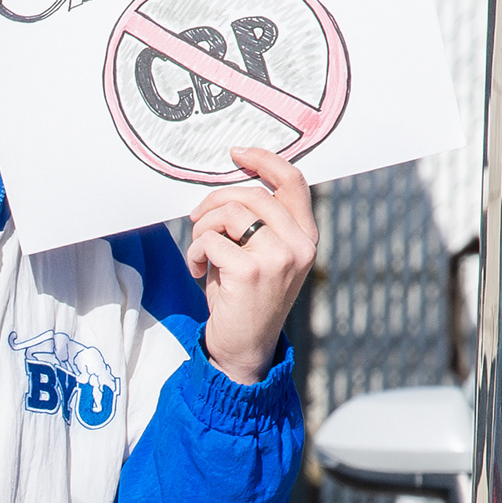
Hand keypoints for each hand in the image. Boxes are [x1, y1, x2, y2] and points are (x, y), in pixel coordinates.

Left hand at [186, 149, 318, 384]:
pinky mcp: (250, 272)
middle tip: (197, 218)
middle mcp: (299, 246)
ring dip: (203, 229)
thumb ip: (258, 223)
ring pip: (230, 213)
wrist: (243, 349)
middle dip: (215, 202)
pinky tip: (198, 271)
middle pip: (252, 194)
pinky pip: (211, 240)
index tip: (236, 153)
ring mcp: (278, 259)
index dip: (264, 159)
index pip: (294, 181)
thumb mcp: (261, 256)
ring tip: (200, 251)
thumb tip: (227, 186)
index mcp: (306, 237)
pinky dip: (195, 252)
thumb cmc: (246, 299)